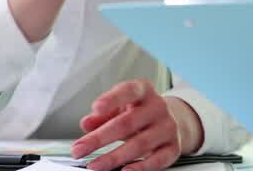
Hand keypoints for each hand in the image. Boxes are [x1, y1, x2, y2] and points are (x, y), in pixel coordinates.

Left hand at [73, 80, 200, 170]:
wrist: (172, 120)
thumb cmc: (140, 113)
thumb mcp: (121, 108)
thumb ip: (102, 115)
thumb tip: (86, 123)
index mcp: (144, 92)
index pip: (129, 91)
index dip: (112, 99)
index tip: (96, 108)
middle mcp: (158, 108)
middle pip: (128, 123)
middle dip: (100, 138)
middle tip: (79, 149)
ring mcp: (167, 128)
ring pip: (140, 143)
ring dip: (114, 157)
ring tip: (94, 165)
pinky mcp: (173, 147)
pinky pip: (157, 159)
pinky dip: (140, 167)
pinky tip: (124, 170)